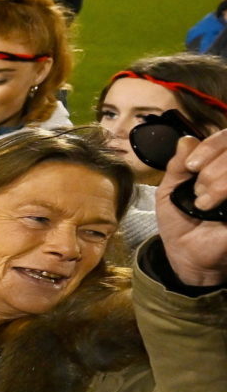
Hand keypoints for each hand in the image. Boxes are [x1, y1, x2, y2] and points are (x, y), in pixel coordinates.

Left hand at [156, 123, 226, 286]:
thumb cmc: (180, 220)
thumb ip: (178, 164)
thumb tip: (186, 140)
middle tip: (198, 190)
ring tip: (204, 202)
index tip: (191, 165)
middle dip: (213, 169)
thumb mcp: (170, 190)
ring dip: (220, 181)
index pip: (226, 138)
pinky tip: (213, 205)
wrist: (186, 253)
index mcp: (219, 163)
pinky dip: (225, 190)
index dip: (210, 146)